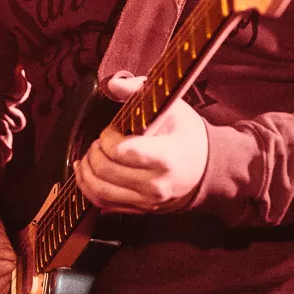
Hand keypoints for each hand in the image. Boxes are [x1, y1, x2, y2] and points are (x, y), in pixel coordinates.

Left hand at [75, 72, 208, 214]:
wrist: (208, 170)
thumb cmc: (189, 136)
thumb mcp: (173, 108)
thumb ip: (139, 91)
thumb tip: (112, 84)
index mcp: (165, 158)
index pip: (120, 151)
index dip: (107, 138)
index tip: (112, 129)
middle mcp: (155, 185)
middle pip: (105, 171)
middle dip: (94, 152)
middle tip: (99, 141)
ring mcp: (147, 202)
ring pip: (99, 191)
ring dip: (85, 172)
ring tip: (89, 156)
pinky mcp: (140, 210)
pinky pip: (103, 204)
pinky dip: (88, 188)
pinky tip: (85, 173)